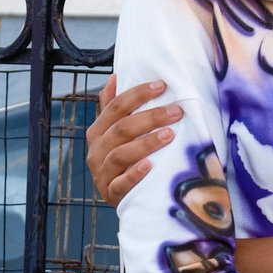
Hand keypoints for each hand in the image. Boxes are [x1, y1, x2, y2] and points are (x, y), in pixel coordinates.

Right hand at [85, 72, 181, 209]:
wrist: (124, 196)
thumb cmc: (125, 158)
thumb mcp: (116, 132)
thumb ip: (113, 107)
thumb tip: (115, 76)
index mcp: (97, 132)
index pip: (115, 107)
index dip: (138, 94)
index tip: (162, 86)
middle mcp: (96, 151)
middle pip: (121, 129)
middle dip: (150, 117)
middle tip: (176, 111)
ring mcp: (102, 174)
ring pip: (121, 155)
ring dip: (146, 143)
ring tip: (170, 135)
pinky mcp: (111, 194)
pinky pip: (121, 184)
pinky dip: (134, 174)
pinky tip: (149, 166)